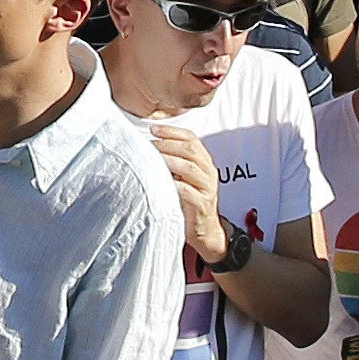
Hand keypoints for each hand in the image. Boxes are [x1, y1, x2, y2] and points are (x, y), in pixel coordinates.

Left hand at [149, 123, 224, 266]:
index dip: (172, 131)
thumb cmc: (189, 200)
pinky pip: (189, 192)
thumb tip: (149, 145)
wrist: (205, 230)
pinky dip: (175, 185)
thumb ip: (174, 161)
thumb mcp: (184, 177)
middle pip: (191, 150)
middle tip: (150, 144)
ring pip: (190, 168)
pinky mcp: (202, 205)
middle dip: (169, 144)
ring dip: (170, 161)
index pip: (192, 138)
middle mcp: (209, 172)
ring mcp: (207, 188)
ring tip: (153, 158)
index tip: (153, 129)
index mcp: (204, 162)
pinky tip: (162, 182)